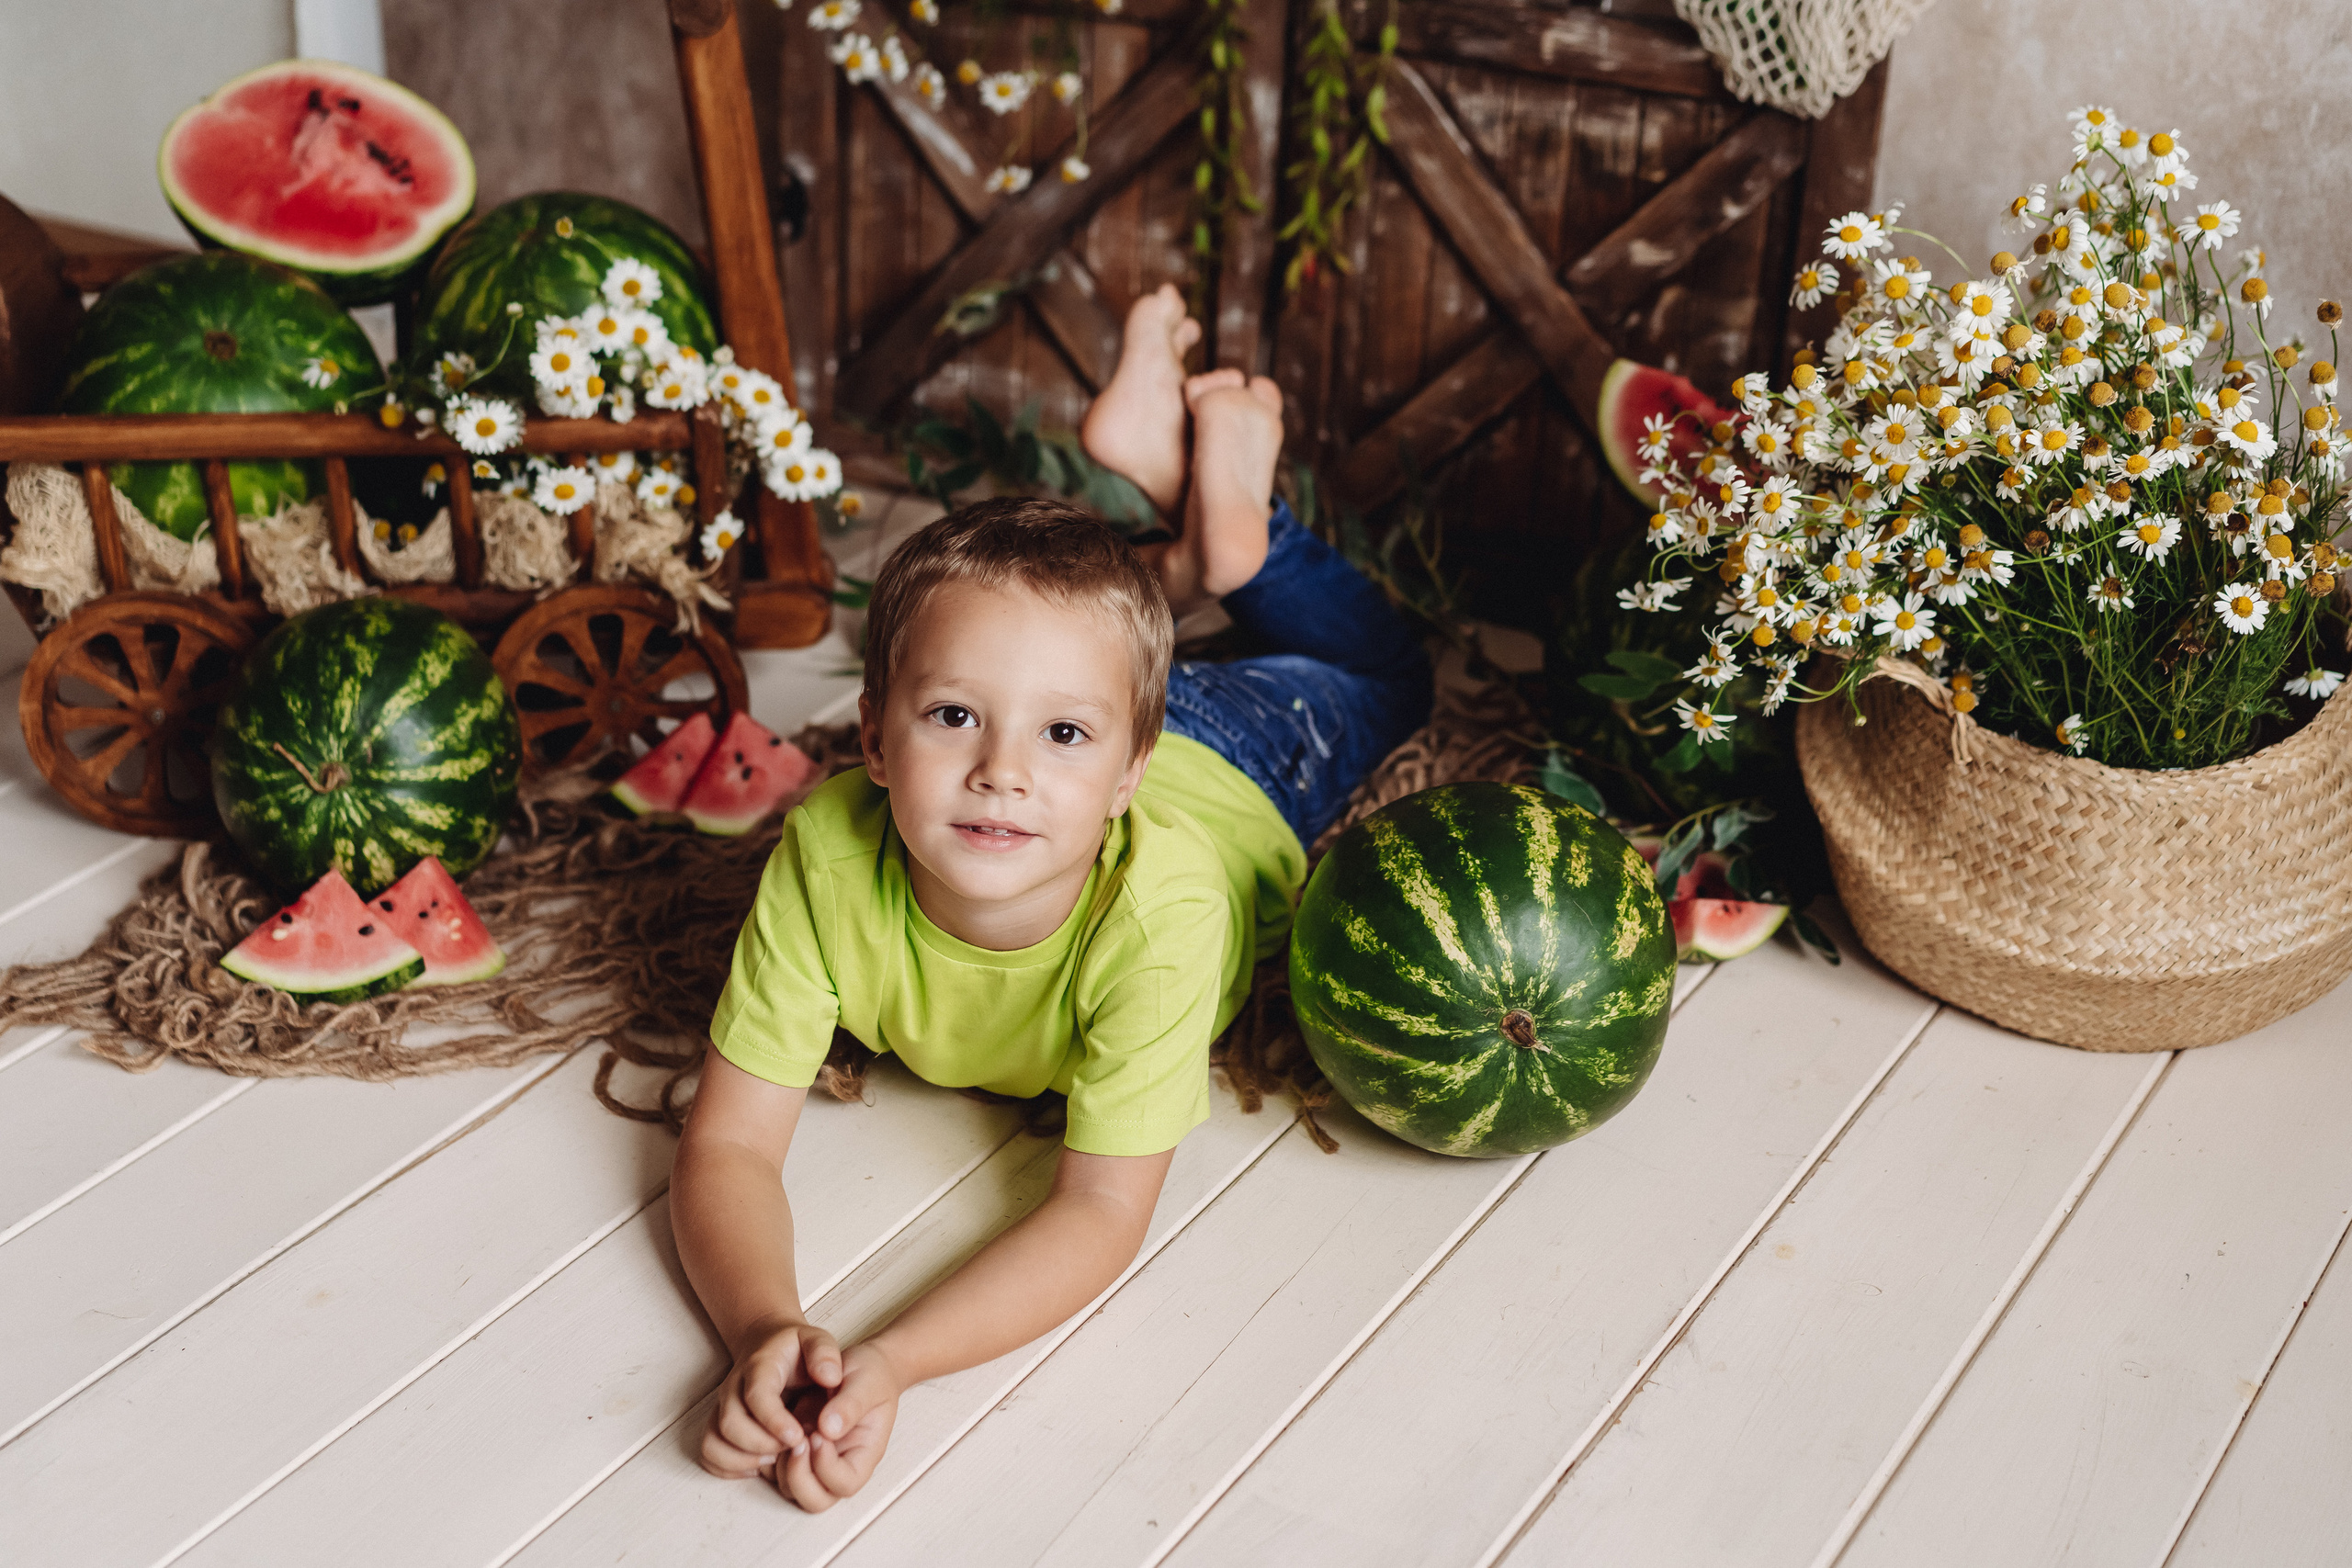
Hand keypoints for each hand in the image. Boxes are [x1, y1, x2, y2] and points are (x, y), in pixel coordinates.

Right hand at [700, 1318, 841, 1479]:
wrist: (768, 1344)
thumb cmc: (797, 1348)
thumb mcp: (817, 1340)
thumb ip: (825, 1354)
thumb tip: (830, 1379)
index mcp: (759, 1366)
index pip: (756, 1395)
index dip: (774, 1421)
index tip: (798, 1437)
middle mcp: (733, 1387)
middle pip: (730, 1424)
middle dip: (762, 1445)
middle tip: (793, 1448)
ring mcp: (722, 1407)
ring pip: (713, 1442)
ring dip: (743, 1459)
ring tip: (776, 1459)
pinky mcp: (717, 1423)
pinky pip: (709, 1452)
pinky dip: (729, 1467)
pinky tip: (759, 1464)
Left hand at [771, 1339, 904, 1512]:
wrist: (858, 1364)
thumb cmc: (870, 1375)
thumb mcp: (867, 1382)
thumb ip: (850, 1405)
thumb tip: (829, 1428)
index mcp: (864, 1454)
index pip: (845, 1483)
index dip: (827, 1467)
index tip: (818, 1434)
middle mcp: (839, 1466)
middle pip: (817, 1500)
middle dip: (799, 1477)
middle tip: (797, 1441)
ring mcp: (816, 1462)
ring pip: (791, 1490)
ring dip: (782, 1467)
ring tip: (787, 1432)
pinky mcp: (796, 1452)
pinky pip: (775, 1472)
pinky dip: (769, 1457)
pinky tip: (775, 1429)